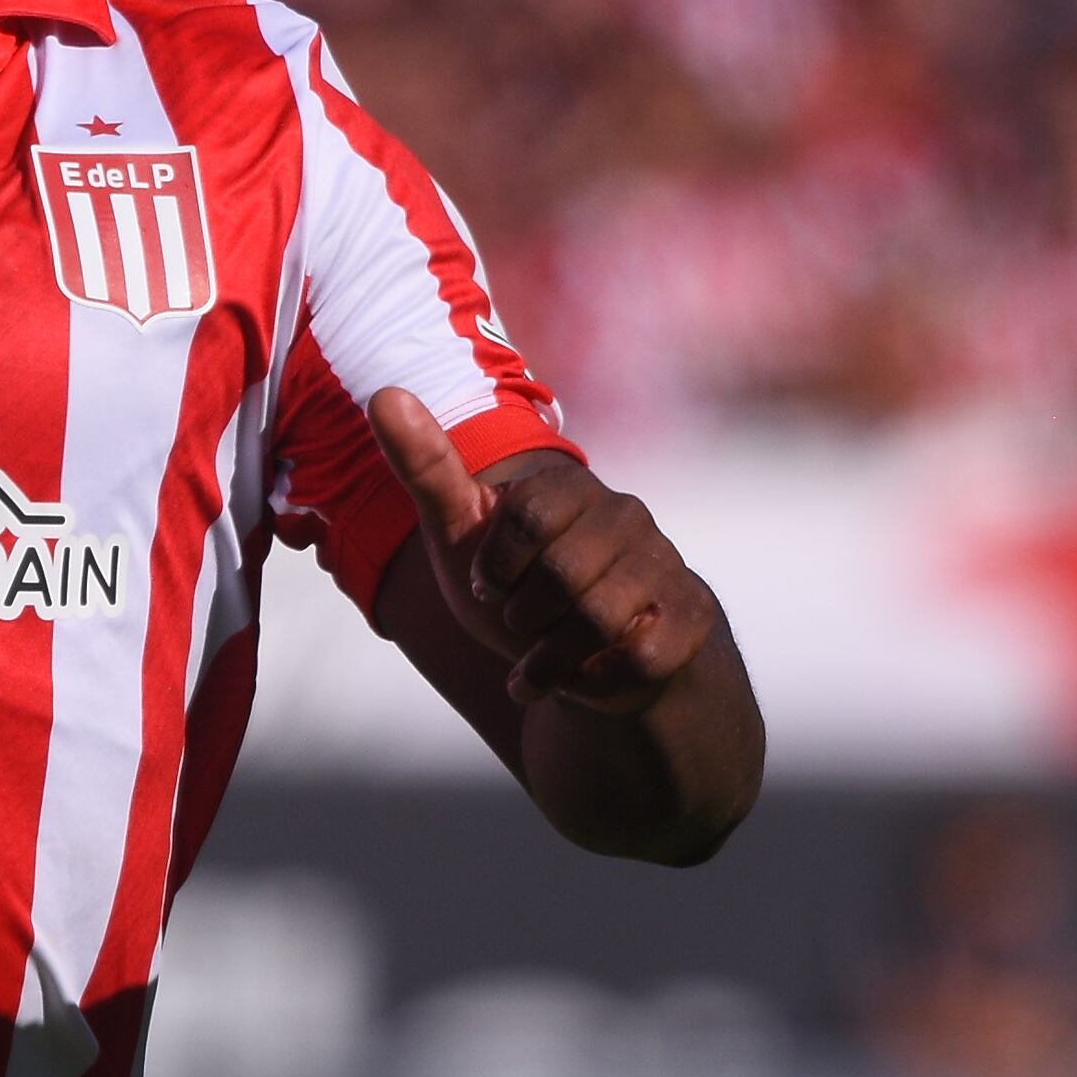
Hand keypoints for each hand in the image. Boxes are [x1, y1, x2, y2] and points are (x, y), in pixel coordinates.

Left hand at [368, 389, 722, 716]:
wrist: (586, 662)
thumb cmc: (517, 590)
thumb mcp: (463, 532)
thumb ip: (425, 467)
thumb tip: (384, 395)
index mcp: (569, 487)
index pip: (525, 517)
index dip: (495, 567)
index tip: (490, 584)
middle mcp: (627, 515)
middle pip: (561, 575)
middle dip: (523, 618)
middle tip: (525, 622)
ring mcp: (665, 564)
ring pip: (599, 620)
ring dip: (553, 659)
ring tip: (546, 658)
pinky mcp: (691, 615)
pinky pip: (639, 657)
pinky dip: (595, 682)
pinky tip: (586, 677)